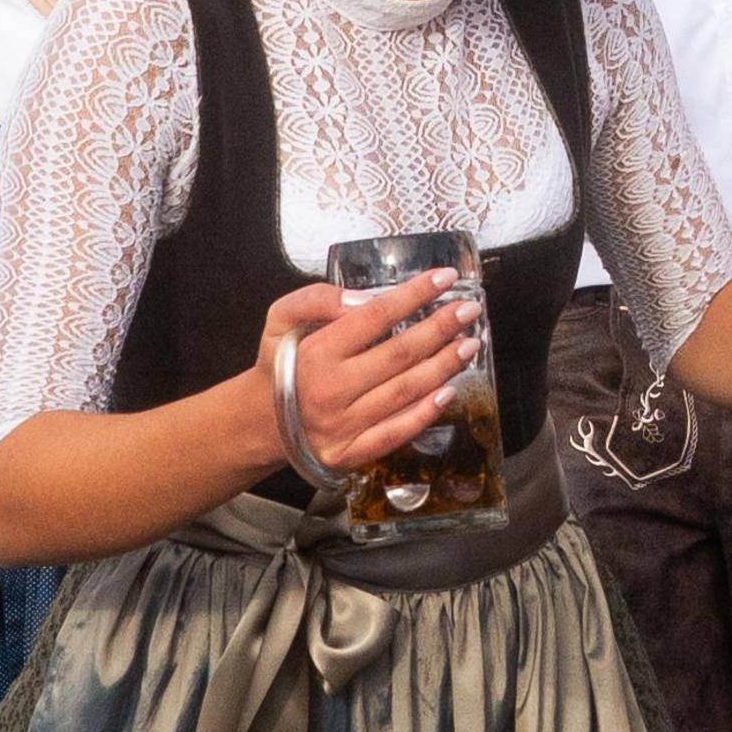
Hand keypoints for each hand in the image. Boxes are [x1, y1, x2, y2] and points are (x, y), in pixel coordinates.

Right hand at [255, 270, 481, 477]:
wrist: (262, 421)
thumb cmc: (281, 365)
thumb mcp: (280, 319)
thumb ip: (315, 300)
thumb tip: (365, 300)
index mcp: (317, 352)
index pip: (376, 317)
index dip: (414, 295)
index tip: (444, 279)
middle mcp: (332, 389)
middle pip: (399, 354)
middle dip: (441, 329)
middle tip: (469, 311)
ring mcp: (343, 425)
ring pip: (405, 391)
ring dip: (444, 367)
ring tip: (469, 344)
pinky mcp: (350, 452)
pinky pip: (396, 432)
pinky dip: (425, 413)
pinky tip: (449, 392)